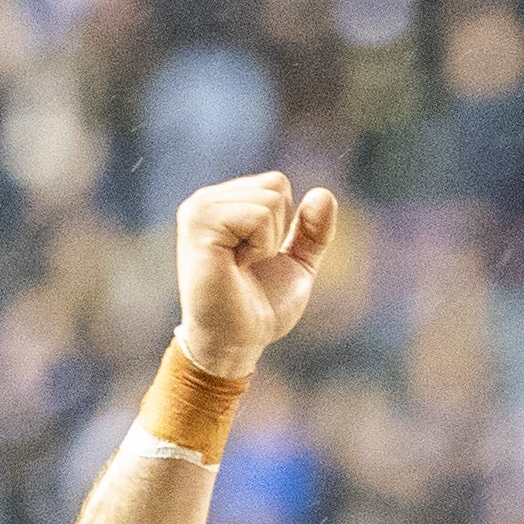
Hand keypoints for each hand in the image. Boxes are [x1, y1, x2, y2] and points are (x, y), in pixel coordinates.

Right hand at [173, 172, 334, 375]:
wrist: (237, 341)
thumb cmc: (261, 306)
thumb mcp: (297, 264)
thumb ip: (312, 231)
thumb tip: (324, 193)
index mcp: (225, 204)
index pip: (276, 183)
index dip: (283, 224)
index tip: (258, 257)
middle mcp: (207, 200)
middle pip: (275, 184)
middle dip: (277, 231)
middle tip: (249, 263)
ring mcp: (200, 209)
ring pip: (269, 199)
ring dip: (268, 241)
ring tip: (241, 265)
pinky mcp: (199, 223)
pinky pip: (258, 215)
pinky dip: (260, 246)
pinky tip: (235, 266)